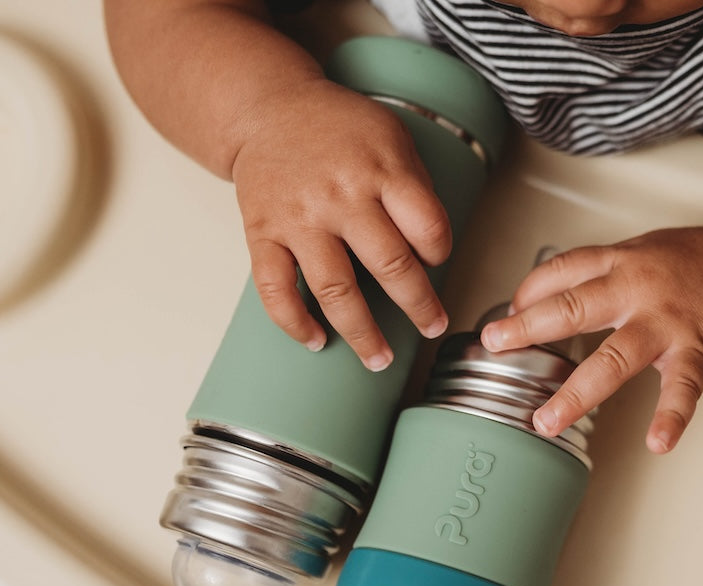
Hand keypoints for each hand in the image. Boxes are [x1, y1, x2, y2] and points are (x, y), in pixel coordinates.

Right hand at [231, 78, 451, 369]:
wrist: (268, 109)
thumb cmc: (337, 129)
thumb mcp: (391, 137)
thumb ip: (414, 189)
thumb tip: (432, 249)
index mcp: (381, 170)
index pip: (427, 227)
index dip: (440, 253)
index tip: (438, 263)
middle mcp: (339, 196)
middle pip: (390, 265)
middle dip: (418, 306)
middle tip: (433, 327)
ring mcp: (298, 219)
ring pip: (335, 290)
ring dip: (362, 334)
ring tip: (380, 359)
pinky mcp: (262, 233)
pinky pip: (275, 289)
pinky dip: (295, 323)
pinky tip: (316, 341)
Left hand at [480, 228, 702, 452]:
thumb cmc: (700, 263)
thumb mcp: (642, 250)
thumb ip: (600, 273)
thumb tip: (549, 294)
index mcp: (622, 263)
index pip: (561, 272)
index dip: (528, 293)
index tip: (506, 315)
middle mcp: (639, 291)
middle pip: (574, 308)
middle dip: (529, 329)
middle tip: (496, 347)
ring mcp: (667, 325)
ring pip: (615, 359)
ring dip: (577, 393)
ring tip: (547, 421)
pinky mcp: (698, 354)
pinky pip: (681, 390)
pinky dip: (671, 418)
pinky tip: (657, 442)